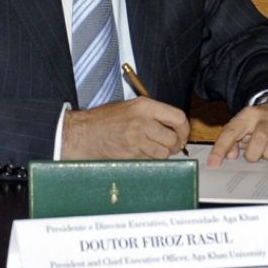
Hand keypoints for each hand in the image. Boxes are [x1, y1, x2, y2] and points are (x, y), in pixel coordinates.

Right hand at [62, 97, 189, 159]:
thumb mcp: (130, 106)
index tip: (183, 134)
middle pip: (173, 138)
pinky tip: (143, 154)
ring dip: (163, 154)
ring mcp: (136, 140)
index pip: (177, 117)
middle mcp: (142, 122)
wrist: (83, 133)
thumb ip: (152, 113)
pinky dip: (150, 160)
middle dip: (176, 145)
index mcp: (144, 106)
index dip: (184, 128)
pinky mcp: (130, 155)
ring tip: (156, 149)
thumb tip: (172, 124)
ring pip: (163, 153)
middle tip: (173, 145)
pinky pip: (150, 161)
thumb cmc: (104, 120)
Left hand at [207, 103, 267, 165]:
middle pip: (259, 138)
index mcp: (249, 115)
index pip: (232, 131)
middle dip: (254, 154)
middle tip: (254, 155)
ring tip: (267, 153)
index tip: (214, 163)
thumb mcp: (243, 127)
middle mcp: (267, 116)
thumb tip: (229, 156)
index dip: (221, 147)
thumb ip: (231, 141)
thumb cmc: (261, 123)